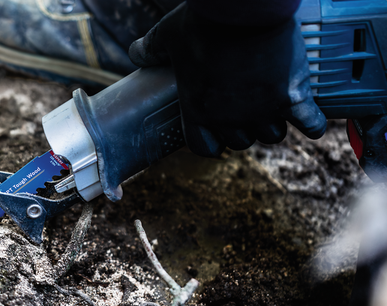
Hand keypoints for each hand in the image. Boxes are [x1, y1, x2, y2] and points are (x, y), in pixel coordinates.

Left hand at [129, 3, 326, 156]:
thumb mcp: (167, 35)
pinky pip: (312, 124)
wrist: (243, 7)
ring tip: (273, 109)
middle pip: (241, 142)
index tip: (216, 136)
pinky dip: (314, 124)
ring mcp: (263, 109)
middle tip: (245, 112)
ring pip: (272, 135)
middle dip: (242, 130)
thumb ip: (150, 49)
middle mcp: (230, 118)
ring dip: (273, 125)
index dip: (211, 143)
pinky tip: (310, 120)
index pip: (204, 147)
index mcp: (198, 110)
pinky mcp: (294, 96)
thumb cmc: (202, 22)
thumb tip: (135, 52)